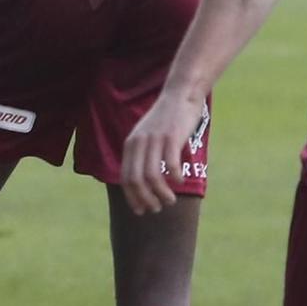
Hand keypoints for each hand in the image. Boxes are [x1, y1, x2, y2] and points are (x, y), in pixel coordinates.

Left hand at [120, 90, 205, 213]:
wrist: (180, 94)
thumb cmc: (166, 119)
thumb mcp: (147, 136)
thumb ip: (143, 154)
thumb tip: (144, 181)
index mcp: (131, 145)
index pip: (125, 178)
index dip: (132, 197)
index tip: (141, 211)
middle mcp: (139, 143)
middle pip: (136, 180)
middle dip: (145, 199)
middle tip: (157, 209)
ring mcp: (154, 139)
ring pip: (152, 176)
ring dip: (160, 193)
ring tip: (169, 201)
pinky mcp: (171, 136)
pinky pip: (170, 163)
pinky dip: (174, 177)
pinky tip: (179, 181)